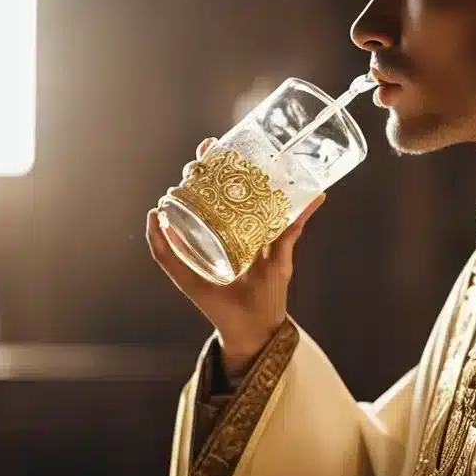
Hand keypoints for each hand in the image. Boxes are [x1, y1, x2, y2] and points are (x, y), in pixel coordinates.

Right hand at [147, 137, 324, 374]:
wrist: (256, 331)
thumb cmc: (268, 294)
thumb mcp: (280, 254)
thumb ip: (292, 227)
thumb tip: (319, 195)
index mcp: (231, 231)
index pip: (217, 192)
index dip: (212, 168)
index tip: (212, 144)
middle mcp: (210, 240)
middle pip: (196, 201)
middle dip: (194, 178)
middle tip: (196, 161)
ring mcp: (196, 257)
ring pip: (178, 222)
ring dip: (173, 202)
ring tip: (175, 187)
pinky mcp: (187, 277)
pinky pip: (166, 257)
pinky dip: (157, 239)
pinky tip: (156, 221)